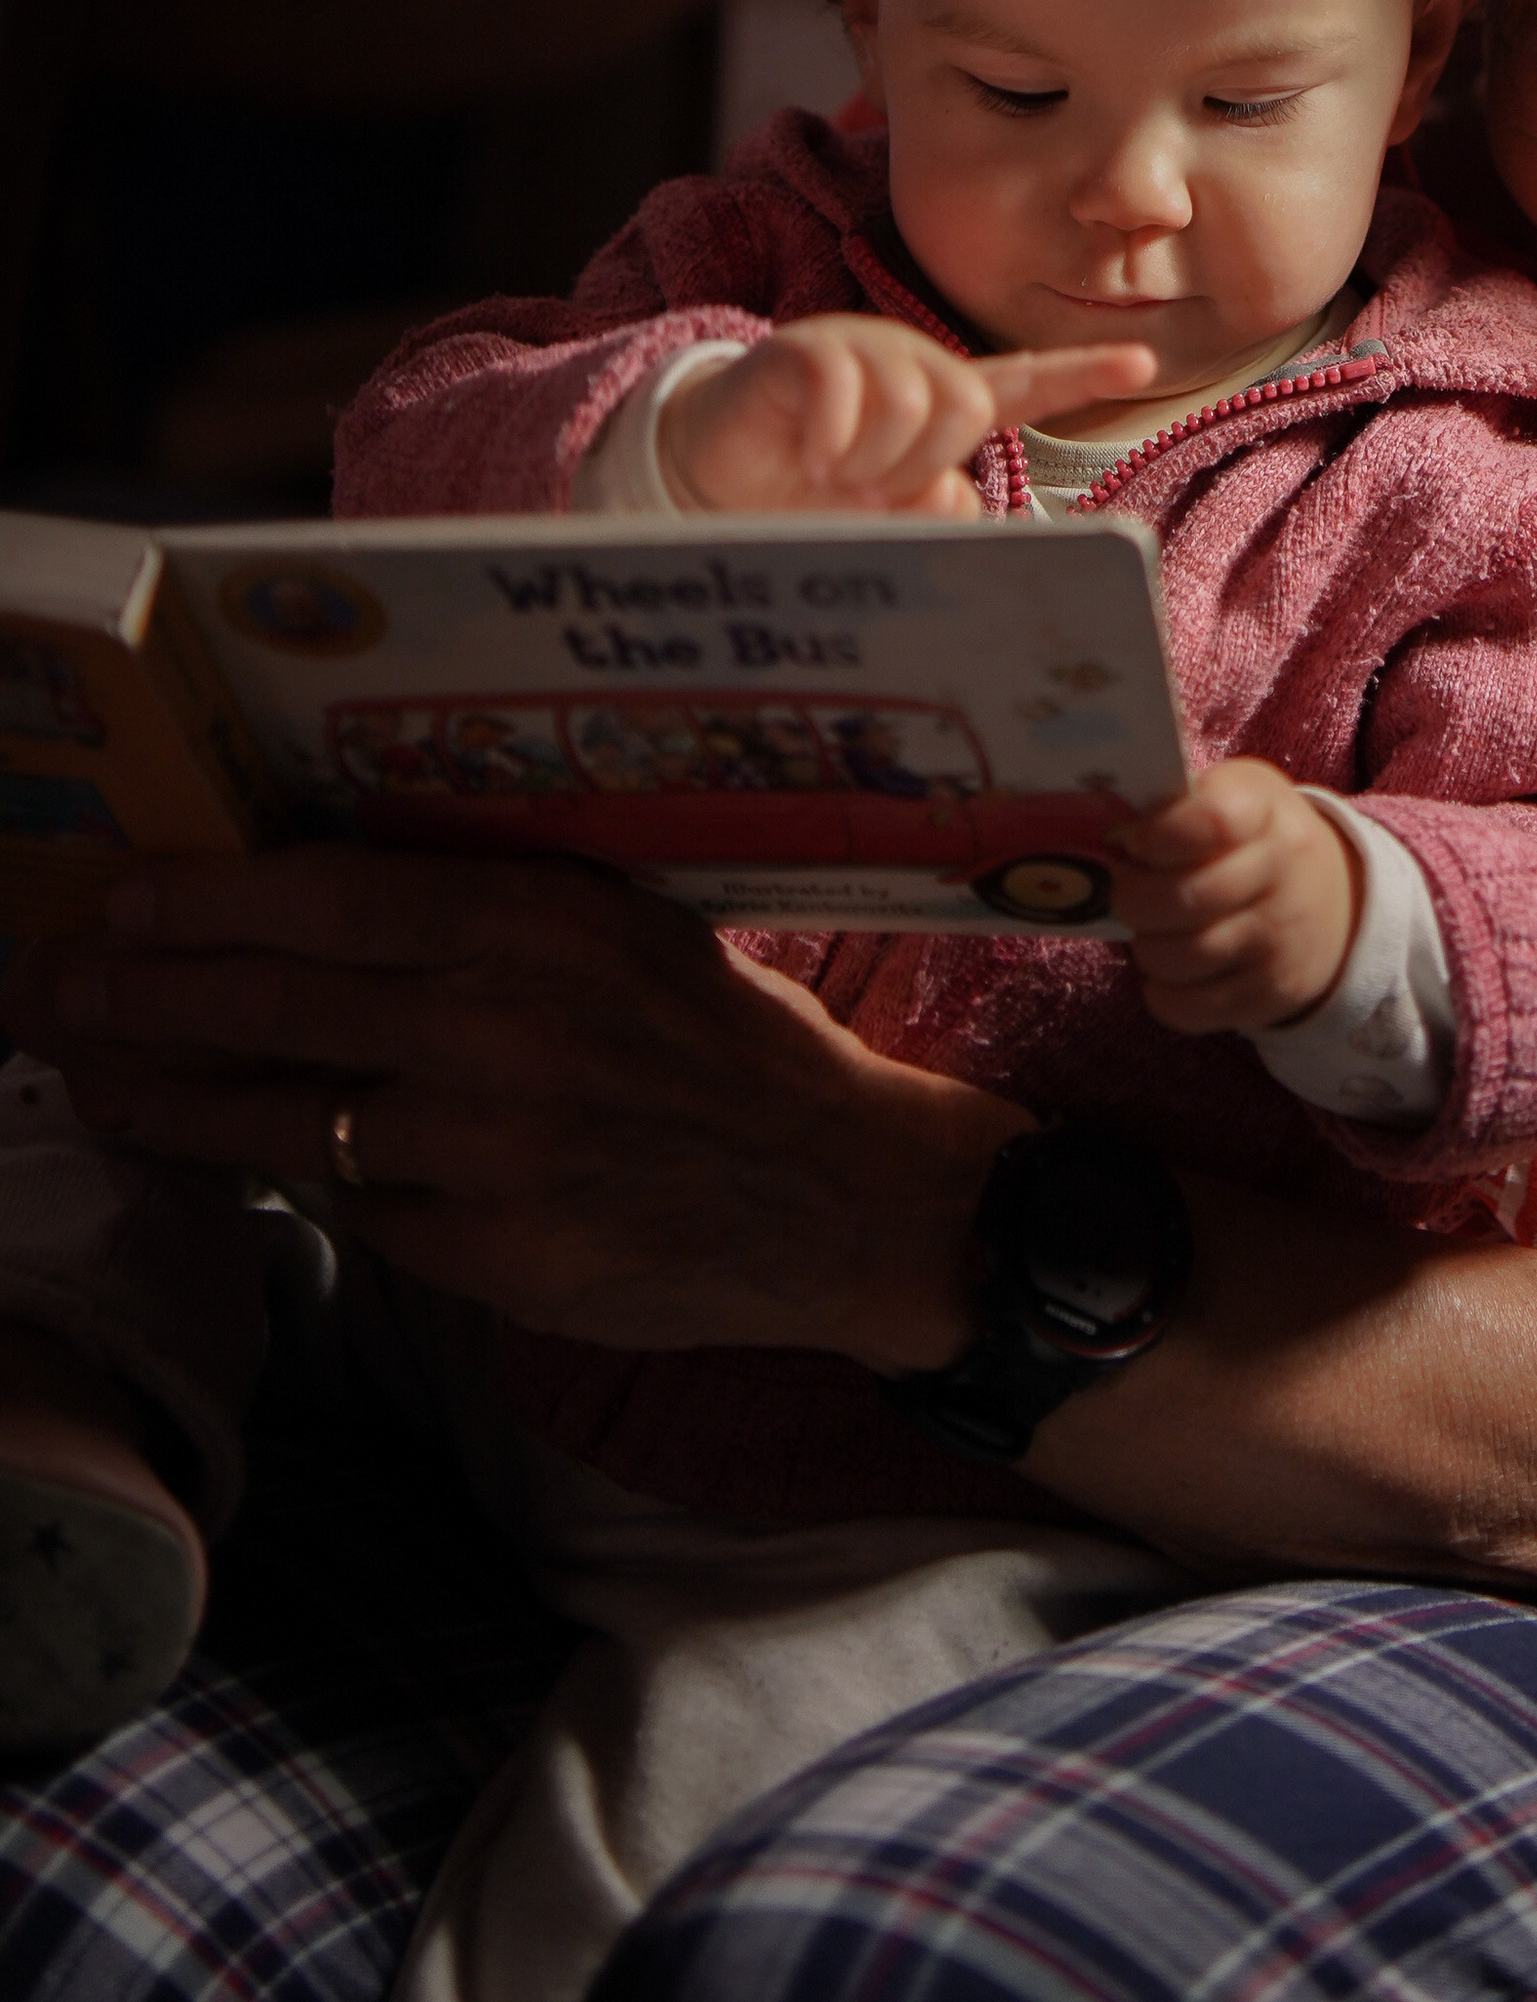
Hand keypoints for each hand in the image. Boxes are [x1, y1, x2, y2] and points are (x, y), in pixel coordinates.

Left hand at [3, 852, 1026, 1376]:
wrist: (843, 1192)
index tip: (118, 895)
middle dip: (136, 996)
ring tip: (91, 1078)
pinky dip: (287, 1178)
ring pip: (283, 1119)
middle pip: (272, 1007)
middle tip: (46, 985)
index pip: (329, 899)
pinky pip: (354, 1209)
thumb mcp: (627, 930)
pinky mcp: (489, 1257)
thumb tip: (325, 900)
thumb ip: (493, 919)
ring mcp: (489, 1153)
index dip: (204, 900)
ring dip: (166, 1099)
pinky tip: (229, 1155)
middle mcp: (503, 1030)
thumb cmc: (729, 1043)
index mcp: (544, 923)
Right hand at [661, 316, 1154, 516]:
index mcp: (943, 403)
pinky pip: (844, 392)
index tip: (1142, 361)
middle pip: (964, 401)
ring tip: (834, 474)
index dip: (1082, 373)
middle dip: (922, 460)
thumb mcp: (884, 516)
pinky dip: (831, 442)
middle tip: (872, 487)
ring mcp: (861, 350)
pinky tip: (810, 455)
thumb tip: (959, 499)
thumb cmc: (812, 498)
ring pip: (909, 402)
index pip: (1025, 384)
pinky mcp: (807, 350)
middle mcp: (912, 367)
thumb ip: (935, 510)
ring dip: (870, 461)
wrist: (718, 474)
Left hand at [1112, 760, 1359, 1036]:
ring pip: (1176, 958)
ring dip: (1147, 945)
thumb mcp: (1234, 796)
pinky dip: (1162, 994)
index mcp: (1264, 811)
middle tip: (1131, 888)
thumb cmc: (1256, 841)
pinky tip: (1171, 972)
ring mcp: (1278, 941)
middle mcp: (1281, 874)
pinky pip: (1186, 1008)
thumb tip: (1112, 835)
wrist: (1336, 905)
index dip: (1158, 835)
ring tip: (1155, 929)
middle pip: (1180, 898)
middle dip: (1133, 896)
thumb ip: (1178, 804)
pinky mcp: (1268, 995)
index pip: (1211, 821)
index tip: (1138, 841)